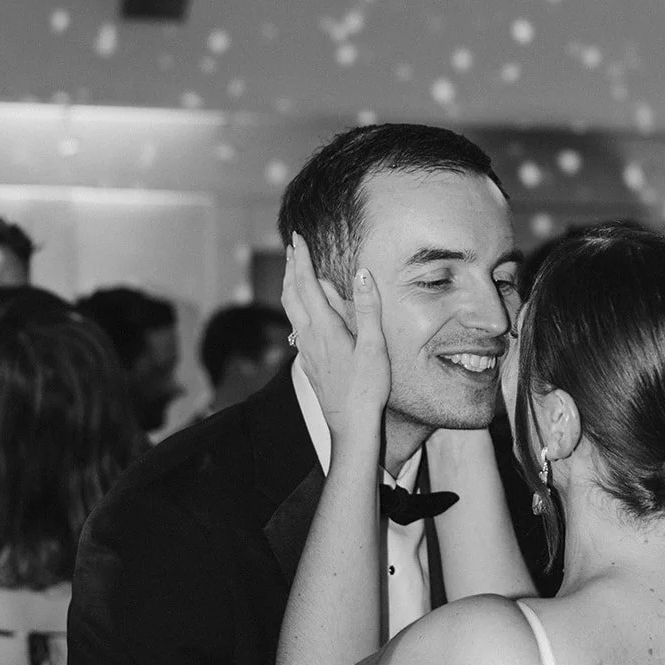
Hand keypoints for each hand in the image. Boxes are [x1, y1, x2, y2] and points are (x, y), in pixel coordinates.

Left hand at [282, 234, 389, 433]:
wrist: (350, 426)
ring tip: (293, 271)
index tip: (297, 239)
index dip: (301, 259)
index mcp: (324, 328)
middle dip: (291, 268)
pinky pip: (296, 325)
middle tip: (292, 247)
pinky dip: (295, 306)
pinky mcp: (308, 362)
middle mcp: (308, 336)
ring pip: (290, 310)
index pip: (307, 284)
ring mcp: (305, 350)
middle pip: (291, 294)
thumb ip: (367, 308)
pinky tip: (302, 311)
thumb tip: (362, 273)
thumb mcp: (374, 346)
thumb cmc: (366, 388)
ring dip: (290, 286)